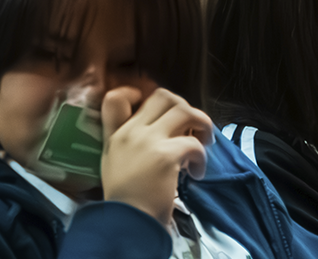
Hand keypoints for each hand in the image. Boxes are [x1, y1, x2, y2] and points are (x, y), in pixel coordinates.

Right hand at [101, 87, 212, 225]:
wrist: (128, 222)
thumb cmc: (124, 199)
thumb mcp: (113, 163)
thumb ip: (126, 143)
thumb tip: (154, 133)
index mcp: (116, 134)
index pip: (117, 97)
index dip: (140, 95)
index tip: (157, 112)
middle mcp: (132, 131)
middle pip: (162, 96)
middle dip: (184, 108)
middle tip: (191, 128)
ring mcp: (149, 141)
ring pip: (183, 110)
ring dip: (201, 123)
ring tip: (204, 142)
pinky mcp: (167, 156)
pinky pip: (194, 144)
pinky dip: (202, 157)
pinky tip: (197, 173)